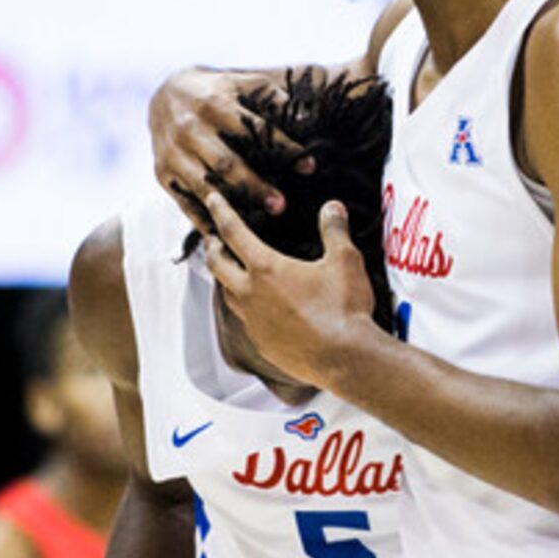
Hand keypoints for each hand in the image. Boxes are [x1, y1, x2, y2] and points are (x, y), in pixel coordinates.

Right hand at [151, 68, 299, 236]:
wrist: (163, 95)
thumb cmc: (217, 91)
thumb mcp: (242, 82)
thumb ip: (272, 95)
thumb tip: (306, 115)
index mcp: (213, 104)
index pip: (254, 129)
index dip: (283, 148)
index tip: (309, 166)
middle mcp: (190, 130)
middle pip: (225, 163)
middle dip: (254, 186)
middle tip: (281, 205)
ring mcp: (173, 155)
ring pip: (205, 186)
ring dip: (232, 208)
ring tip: (258, 226)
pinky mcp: (163, 174)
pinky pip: (185, 203)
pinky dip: (205, 221)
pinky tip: (227, 237)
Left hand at [198, 196, 381, 390]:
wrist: (345, 358)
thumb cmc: (343, 309)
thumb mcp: (345, 261)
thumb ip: (334, 230)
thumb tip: (332, 209)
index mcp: (266, 268)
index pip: (233, 232)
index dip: (221, 212)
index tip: (213, 200)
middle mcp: (250, 294)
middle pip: (217, 265)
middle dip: (212, 247)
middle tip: (213, 238)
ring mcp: (253, 322)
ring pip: (227, 294)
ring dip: (225, 279)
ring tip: (232, 272)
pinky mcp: (262, 344)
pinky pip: (246, 321)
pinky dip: (246, 309)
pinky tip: (259, 309)